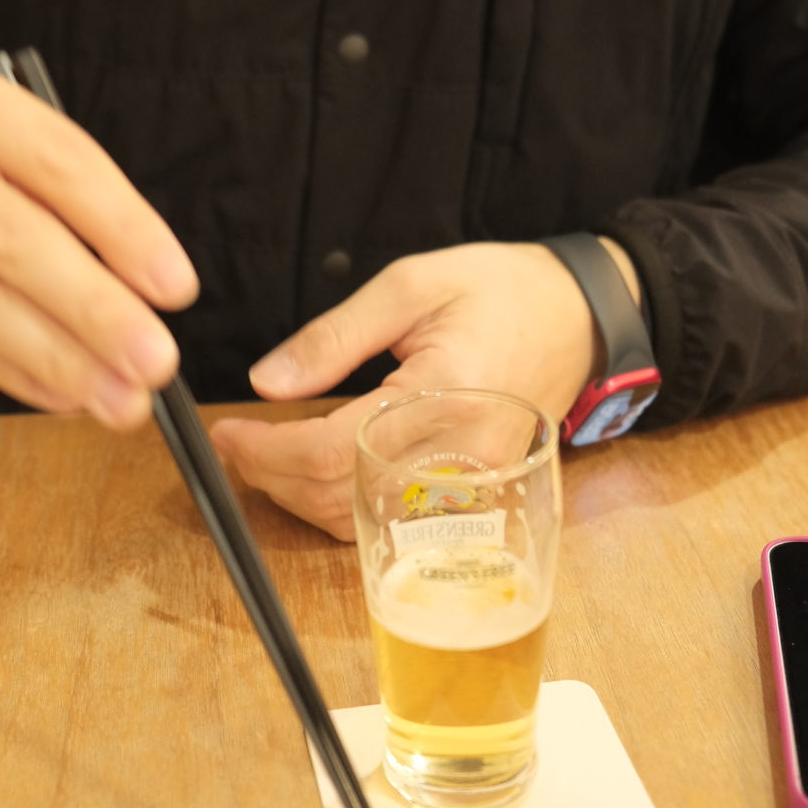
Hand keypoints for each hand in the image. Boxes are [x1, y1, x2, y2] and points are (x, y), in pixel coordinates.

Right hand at [0, 30, 193, 424]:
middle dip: (94, 308)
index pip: (52, 155)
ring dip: (54, 356)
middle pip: (9, 234)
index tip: (175, 285)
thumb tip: (135, 282)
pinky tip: (55, 390)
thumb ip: (37, 181)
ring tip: (118, 399)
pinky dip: (3, 367)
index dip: (121, 224)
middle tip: (157, 363)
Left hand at [209, 240, 618, 539]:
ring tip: (264, 456)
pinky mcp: (474, 496)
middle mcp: (459, 457)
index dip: (265, 451)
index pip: (331, 452)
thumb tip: (267, 382)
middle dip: (272, 477)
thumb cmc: (502, 290)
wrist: (580, 317)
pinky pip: (393, 521)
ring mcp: (471, 486)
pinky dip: (341, 506)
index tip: (227, 433)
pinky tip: (314, 474)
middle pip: (339, 497)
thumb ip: (335, 336)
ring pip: (361, 521)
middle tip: (236, 444)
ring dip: (300, 498)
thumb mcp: (412, 285)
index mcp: (442, 396)